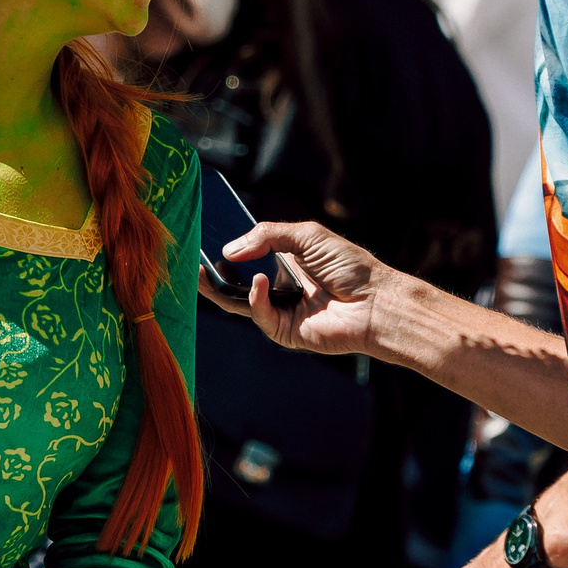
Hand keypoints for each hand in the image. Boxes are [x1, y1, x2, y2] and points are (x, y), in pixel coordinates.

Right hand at [197, 219, 394, 357]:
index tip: (203, 238)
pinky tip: (257, 282)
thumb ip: (267, 235)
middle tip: (192, 259)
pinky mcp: (285, 332)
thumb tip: (229, 250)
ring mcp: (280, 310)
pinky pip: (259, 316)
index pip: (246, 256)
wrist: (375, 301)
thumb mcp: (306, 236)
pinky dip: (253, 299)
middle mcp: (278, 287)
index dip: (225, 249)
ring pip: (238, 303)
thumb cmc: (349, 266)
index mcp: (284, 263)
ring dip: (218, 289)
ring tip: (205, 272)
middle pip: (235, 282)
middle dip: (212, 272)